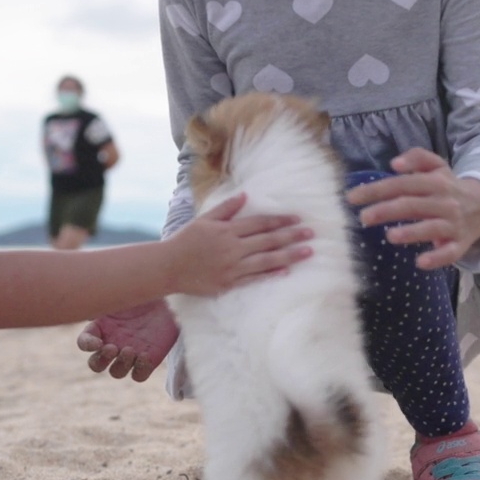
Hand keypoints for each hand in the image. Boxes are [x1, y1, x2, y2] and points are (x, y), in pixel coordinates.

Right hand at [77, 300, 177, 381]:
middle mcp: (112, 343)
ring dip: (120, 365)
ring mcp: (130, 354)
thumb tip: (89, 307)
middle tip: (112, 348)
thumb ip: (103, 299)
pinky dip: (139, 369)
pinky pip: (138, 375)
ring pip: (116, 372)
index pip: (84, 343)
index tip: (97, 342)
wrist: (169, 297)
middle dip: (101, 361)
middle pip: (96, 364)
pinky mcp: (148, 360)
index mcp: (101, 328)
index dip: (87, 345)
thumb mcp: (120, 292)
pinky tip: (145, 355)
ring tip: (130, 349)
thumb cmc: (142, 291)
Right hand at [166, 193, 312, 296]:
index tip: (298, 219)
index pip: (260, 223)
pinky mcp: (228, 283)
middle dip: (291, 236)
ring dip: (289, 255)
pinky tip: (286, 270)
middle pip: (268, 240)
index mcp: (227, 230)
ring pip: (266, 260)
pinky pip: (254, 278)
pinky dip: (270, 274)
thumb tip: (245, 196)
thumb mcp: (204, 220)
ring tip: (307, 252)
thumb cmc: (185, 241)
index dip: (280, 220)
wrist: (168, 267)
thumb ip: (226, 209)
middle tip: (311, 234)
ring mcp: (232, 267)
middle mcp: (232, 248)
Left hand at [345, 148, 479, 269]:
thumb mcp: (438, 166)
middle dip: (387, 210)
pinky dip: (437, 259)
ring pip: (432, 228)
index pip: (403, 184)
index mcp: (435, 182)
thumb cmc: (449, 187)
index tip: (352, 197)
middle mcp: (445, 202)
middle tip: (363, 218)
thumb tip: (394, 163)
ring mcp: (453, 224)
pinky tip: (421, 263)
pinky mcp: (460, 244)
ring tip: (390, 236)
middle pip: (413, 205)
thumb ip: (417, 157)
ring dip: (412, 233)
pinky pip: (450, 253)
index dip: (377, 190)